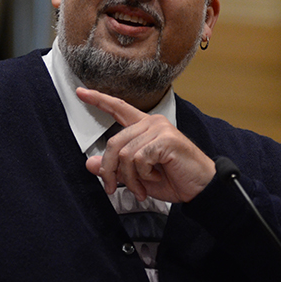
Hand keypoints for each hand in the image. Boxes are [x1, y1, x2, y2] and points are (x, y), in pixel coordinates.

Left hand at [76, 87, 215, 202]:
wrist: (199, 188)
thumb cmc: (174, 179)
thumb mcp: (137, 176)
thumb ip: (116, 168)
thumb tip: (90, 164)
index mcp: (145, 127)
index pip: (118, 108)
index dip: (98, 100)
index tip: (81, 92)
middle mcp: (152, 123)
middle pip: (114, 143)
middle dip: (110, 170)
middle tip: (112, 188)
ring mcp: (160, 129)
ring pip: (126, 154)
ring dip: (130, 178)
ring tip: (141, 188)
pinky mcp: (166, 140)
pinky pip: (139, 159)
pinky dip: (143, 175)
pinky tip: (155, 178)